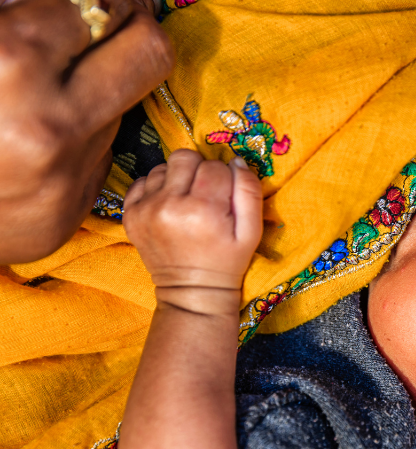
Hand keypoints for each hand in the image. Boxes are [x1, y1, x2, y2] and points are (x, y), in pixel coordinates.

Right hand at [0, 0, 172, 263]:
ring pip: (125, 104)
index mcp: (11, 64)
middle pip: (149, 51)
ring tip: (53, 79)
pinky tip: (33, 130)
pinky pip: (98, 152)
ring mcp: (69, 174)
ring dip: (97, 83)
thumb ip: (9, 10)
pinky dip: (76, 131)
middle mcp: (52, 123)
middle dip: (132, 25)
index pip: (95, 6)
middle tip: (108, 19)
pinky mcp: (73, 208)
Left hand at [123, 150, 263, 314]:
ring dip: (177, 179)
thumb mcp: (252, 231)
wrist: (192, 291)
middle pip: (185, 157)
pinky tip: (168, 206)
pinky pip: (143, 181)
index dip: (224, 178)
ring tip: (185, 202)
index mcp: (203, 208)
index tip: (224, 198)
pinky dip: (157, 188)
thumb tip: (235, 161)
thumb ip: (249, 191)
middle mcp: (170, 204)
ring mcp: (146, 208)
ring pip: (163, 167)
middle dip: (199, 170)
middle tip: (204, 194)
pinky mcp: (130, 214)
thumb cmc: (228, 261)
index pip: (215, 166)